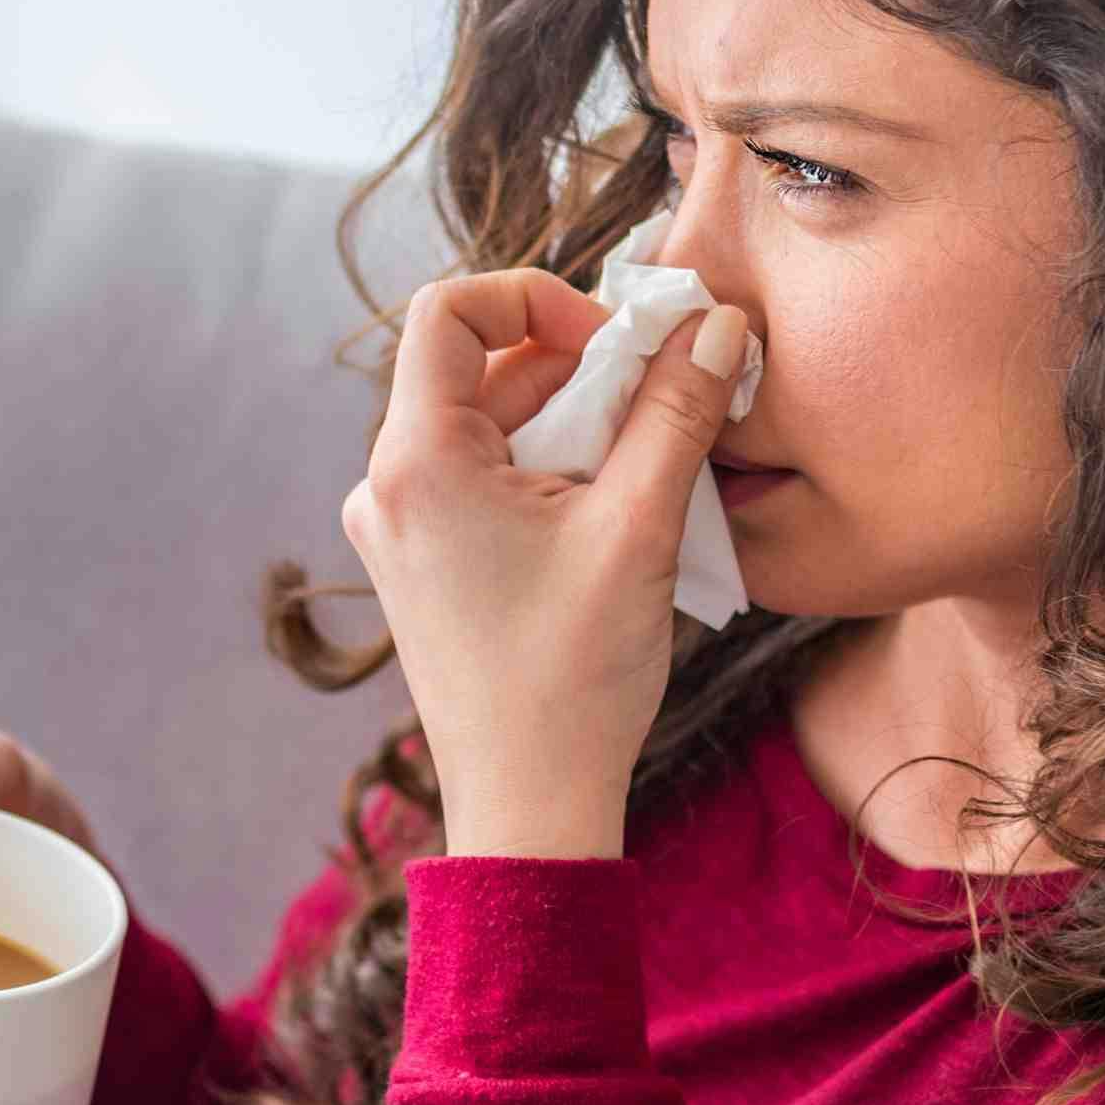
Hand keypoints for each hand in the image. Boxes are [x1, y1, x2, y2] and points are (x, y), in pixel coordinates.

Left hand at [331, 268, 747, 859]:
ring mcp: (400, 528)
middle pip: (480, 370)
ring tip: (643, 476)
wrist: (530, 804)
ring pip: (489, 426)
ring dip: (573, 426)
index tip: (615, 342)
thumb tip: (716, 325)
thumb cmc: (571, 678)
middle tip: (659, 407)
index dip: (536, 299)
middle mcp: (387, 486)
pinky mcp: (424, 564)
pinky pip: (484, 479)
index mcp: (415, 462)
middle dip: (577, 372)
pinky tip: (611, 518)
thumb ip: (676, 412)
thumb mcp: (639, 527)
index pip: (450, 311)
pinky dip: (549, 473)